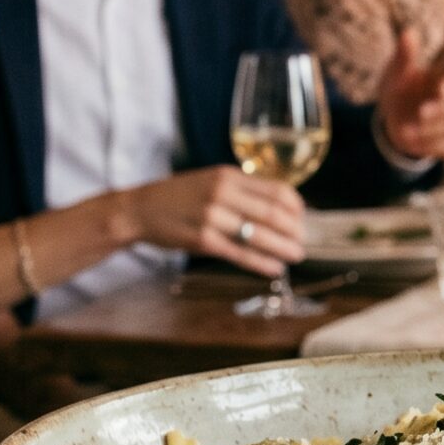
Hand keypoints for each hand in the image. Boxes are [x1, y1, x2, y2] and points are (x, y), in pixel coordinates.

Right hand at [120, 166, 304, 277]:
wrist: (140, 209)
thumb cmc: (180, 197)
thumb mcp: (211, 181)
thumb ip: (242, 191)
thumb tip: (279, 207)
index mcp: (228, 176)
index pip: (276, 190)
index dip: (296, 207)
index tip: (303, 218)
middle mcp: (222, 193)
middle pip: (272, 213)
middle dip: (294, 230)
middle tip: (303, 241)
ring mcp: (211, 217)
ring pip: (258, 235)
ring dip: (283, 248)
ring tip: (296, 255)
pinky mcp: (202, 240)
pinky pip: (240, 253)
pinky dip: (261, 263)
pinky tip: (274, 268)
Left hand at [377, 29, 443, 161]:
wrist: (395, 116)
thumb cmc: (399, 88)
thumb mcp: (397, 71)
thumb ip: (405, 55)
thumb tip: (408, 33)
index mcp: (443, 77)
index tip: (440, 87)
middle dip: (442, 109)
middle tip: (420, 112)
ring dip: (434, 130)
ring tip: (407, 132)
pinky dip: (436, 147)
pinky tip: (414, 144)